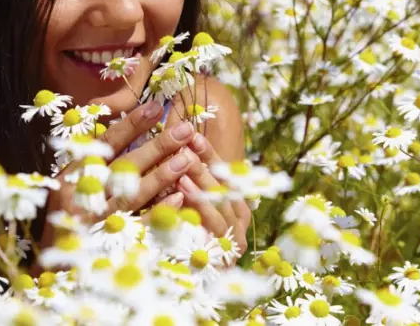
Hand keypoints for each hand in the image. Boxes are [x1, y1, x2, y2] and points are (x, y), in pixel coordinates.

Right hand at [41, 101, 201, 245]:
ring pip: (131, 195)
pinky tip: (178, 198)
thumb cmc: (65, 215)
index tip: (156, 107)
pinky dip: (157, 212)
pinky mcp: (108, 246)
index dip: (131, 124)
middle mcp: (82, 196)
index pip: (105, 144)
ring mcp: (95, 222)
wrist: (51, 262)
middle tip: (184, 129)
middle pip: (123, 167)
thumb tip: (127, 122)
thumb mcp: (71, 181)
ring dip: (161, 175)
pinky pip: (137, 228)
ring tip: (186, 158)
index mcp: (73, 175)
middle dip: (156, 146)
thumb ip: (94, 156)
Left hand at [177, 132, 250, 257]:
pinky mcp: (226, 256)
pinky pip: (212, 229)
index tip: (193, 134)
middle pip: (223, 187)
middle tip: (186, 147)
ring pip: (220, 206)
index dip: (209, 153)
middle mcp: (239, 219)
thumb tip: (181, 141)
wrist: (193, 285)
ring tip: (182, 169)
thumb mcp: (190, 202)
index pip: (224, 172)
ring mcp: (234, 238)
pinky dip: (198, 210)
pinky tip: (180, 197)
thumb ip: (190, 177)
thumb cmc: (187, 236)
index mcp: (235, 202)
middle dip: (203, 166)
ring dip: (201, 186)